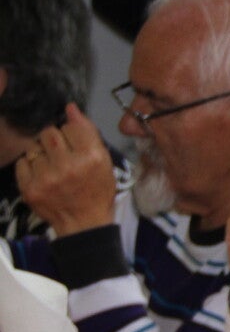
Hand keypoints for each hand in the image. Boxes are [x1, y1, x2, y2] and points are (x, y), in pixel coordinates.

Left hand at [14, 105, 117, 234]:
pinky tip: (41, 176)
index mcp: (91, 157)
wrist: (84, 223)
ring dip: (41, 154)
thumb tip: (70, 108)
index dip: (71, 132)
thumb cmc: (97, 189)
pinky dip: (30, 166)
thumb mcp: (104, 160)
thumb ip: (88, 132)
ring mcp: (46, 178)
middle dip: (53, 140)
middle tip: (60, 154)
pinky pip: (22, 162)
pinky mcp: (29, 188)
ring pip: (34, 147)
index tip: (74, 144)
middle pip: (48, 132)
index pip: (70, 125)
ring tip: (51, 167)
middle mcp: (68, 165)